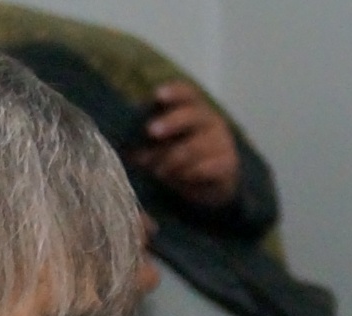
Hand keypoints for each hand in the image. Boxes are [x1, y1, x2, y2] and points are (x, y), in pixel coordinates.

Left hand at [128, 81, 240, 207]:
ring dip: (172, 159)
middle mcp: (210, 122)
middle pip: (193, 115)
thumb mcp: (165, 147)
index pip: (188, 94)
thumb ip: (150, 140)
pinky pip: (205, 168)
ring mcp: (222, 142)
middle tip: (151, 130)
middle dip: (171, 121)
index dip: (174, 92)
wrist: (214, 186)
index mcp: (195, 111)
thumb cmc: (182, 160)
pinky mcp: (227, 165)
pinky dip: (188, 175)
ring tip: (157, 171)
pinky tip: (178, 179)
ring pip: (195, 146)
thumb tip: (124, 139)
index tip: (157, 95)